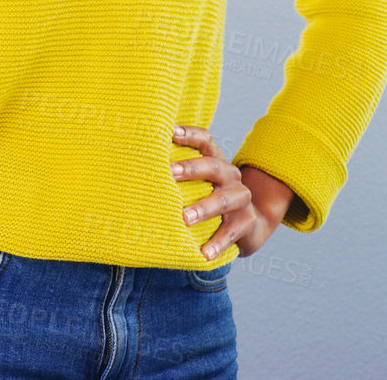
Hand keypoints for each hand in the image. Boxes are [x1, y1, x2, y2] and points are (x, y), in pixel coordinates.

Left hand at [171, 125, 292, 258]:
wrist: (249, 224)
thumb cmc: (209, 197)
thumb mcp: (198, 181)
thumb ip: (177, 172)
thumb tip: (136, 165)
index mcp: (215, 160)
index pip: (205, 140)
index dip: (189, 134)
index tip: (170, 132)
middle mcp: (229, 175)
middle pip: (213, 166)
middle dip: (190, 168)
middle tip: (170, 172)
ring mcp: (241, 198)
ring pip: (223, 199)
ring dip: (202, 208)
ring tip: (184, 218)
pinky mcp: (247, 221)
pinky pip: (232, 232)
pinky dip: (217, 243)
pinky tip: (203, 253)